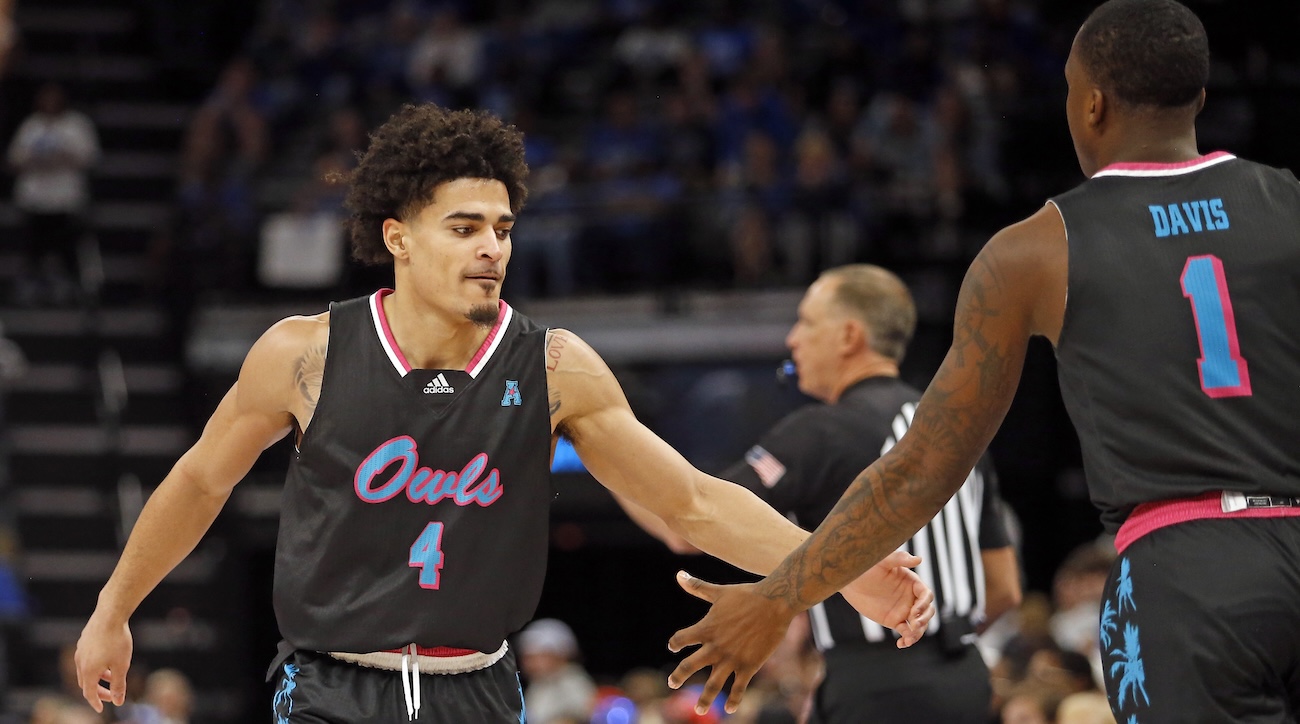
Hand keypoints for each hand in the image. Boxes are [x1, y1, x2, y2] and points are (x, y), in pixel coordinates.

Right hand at [74, 612, 132, 711]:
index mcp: (87, 671)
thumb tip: (118, 702)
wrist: (110, 614)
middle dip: (98, 691)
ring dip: (98, 677)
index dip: (96, 702)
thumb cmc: (117, 641)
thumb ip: (118, 685)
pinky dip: (96, 665)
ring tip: (113, 676)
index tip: (101, 709)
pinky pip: (87, 658)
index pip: (89, 693)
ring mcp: (80, 650)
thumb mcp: (122, 666)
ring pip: (86, 670)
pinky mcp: (83, 640)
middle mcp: (79, 662)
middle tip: (111, 694)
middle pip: (86, 683)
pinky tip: (108, 660)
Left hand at [666, 572, 795, 715]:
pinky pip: (739, 688)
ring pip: (714, 684)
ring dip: (705, 699)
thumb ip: (697, 587)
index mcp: (707, 628)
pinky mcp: (749, 666)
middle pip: (690, 665)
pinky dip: (733, 700)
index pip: (682, 639)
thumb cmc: (746, 595)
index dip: (676, 642)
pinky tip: (729, 709)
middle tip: (671, 684)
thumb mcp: (719, 592)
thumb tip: (678, 574)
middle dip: (679, 676)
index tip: (673, 646)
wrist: (775, 603)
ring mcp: (732, 658)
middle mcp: (716, 646)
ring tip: (699, 711)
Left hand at [839, 550, 934, 647]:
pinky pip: (906, 633)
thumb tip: (919, 559)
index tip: (914, 611)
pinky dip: (908, 640)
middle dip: (924, 619)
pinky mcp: (895, 621)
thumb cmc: (867, 567)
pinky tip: (902, 644)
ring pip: (919, 625)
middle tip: (914, 625)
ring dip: (918, 633)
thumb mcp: (882, 561)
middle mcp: (911, 597)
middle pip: (928, 611)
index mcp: (912, 583)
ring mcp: (904, 610)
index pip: (926, 595)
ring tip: (908, 638)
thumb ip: (899, 559)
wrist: (851, 581)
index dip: (924, 604)